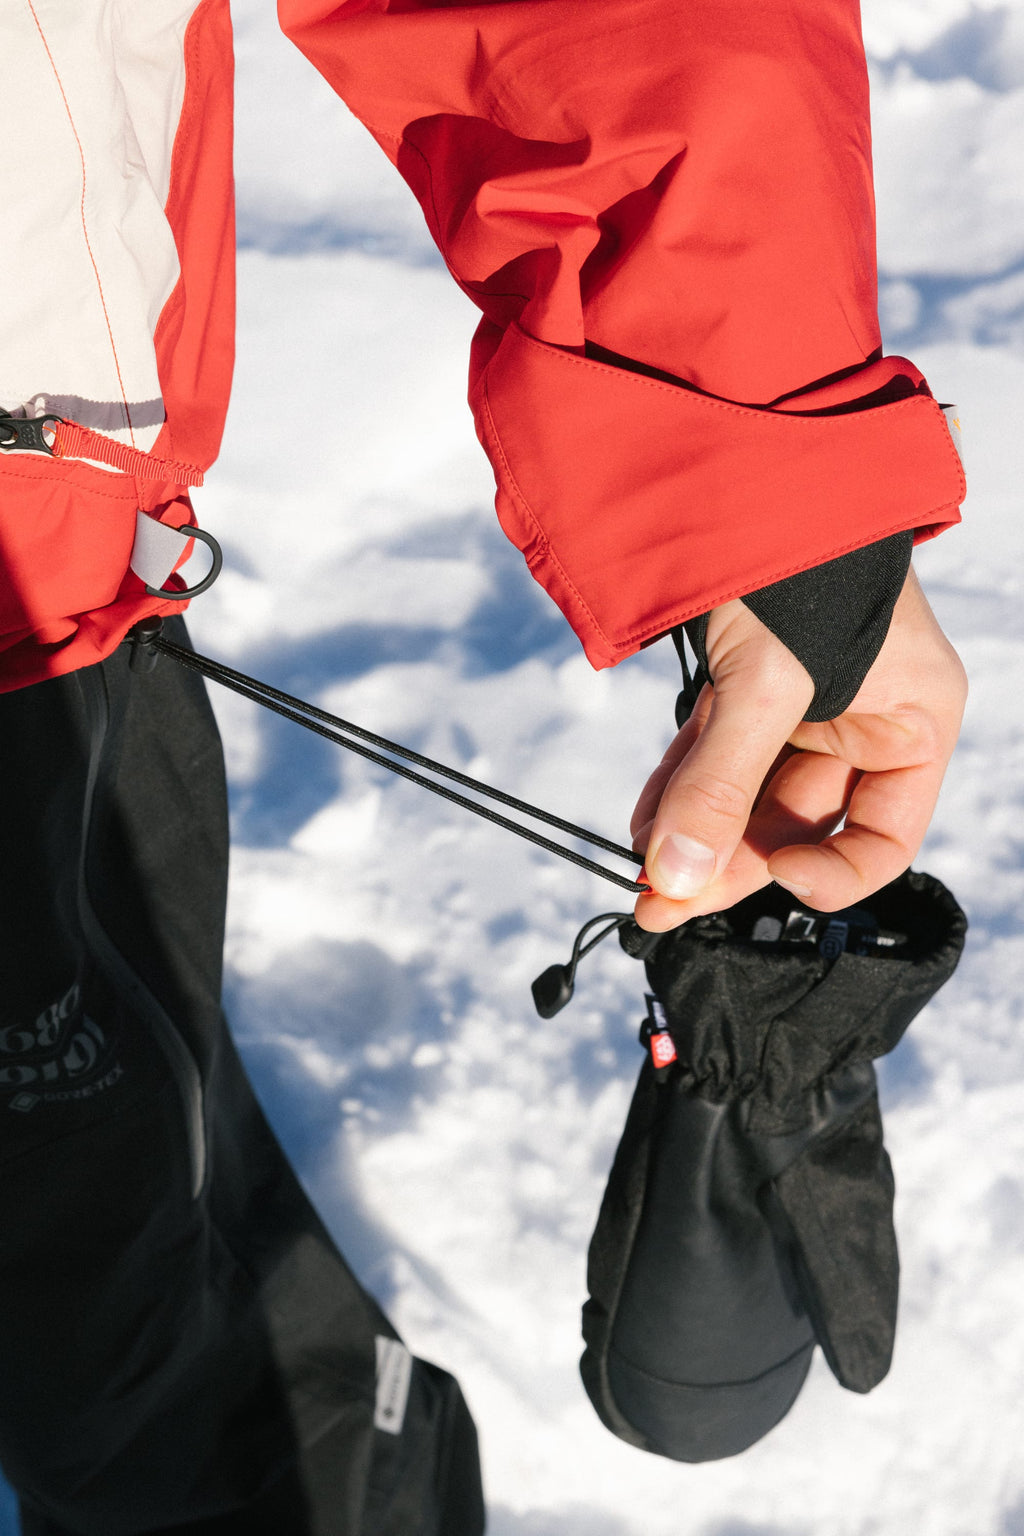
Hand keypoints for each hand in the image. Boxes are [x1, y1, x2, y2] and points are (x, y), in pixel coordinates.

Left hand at [631, 567, 966, 930]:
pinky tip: (642, 821)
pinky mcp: (746, 681)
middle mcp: (863, 721)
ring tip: (640, 867)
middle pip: (799, 824)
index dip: (830, 876)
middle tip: (665, 898)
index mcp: (912, 723)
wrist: (752, 455)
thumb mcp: (768, 682)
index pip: (884, 841)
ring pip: (748, 793)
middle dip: (731, 862)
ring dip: (694, 830)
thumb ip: (721, 785)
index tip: (769, 876)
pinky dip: (678, 786)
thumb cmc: (802, 557)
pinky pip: (713, 753)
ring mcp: (802, 703)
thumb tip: (676, 879)